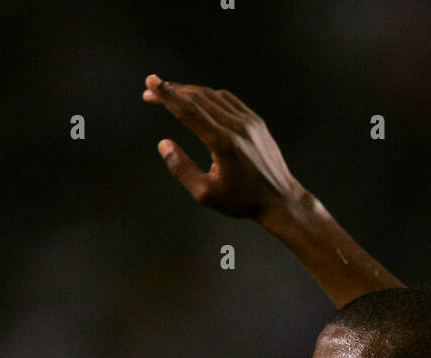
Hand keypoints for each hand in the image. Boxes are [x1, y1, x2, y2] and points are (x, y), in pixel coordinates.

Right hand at [142, 75, 300, 219]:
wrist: (280, 199)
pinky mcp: (256, 121)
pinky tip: (197, 99)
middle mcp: (237, 127)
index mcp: (223, 144)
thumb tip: (164, 144)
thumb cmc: (242, 201)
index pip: (189, 110)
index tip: (150, 83)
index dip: (167, 95)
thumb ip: (182, 169)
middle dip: (172, 91)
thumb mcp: (206, 194)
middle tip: (151, 90)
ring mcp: (249, 121)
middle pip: (198, 97)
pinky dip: (209, 96)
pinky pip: (228, 99)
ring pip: (213, 95)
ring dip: (189, 91)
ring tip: (171, 94)